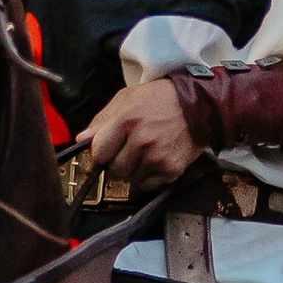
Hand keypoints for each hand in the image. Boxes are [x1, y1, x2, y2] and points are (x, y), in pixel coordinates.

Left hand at [76, 78, 198, 194]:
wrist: (199, 106)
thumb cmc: (160, 99)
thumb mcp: (127, 98)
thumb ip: (103, 119)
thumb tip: (82, 139)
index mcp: (127, 121)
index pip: (99, 153)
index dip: (102, 152)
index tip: (109, 148)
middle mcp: (142, 141)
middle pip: (114, 169)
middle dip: (117, 162)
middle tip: (129, 149)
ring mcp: (157, 158)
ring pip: (130, 178)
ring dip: (134, 169)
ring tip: (145, 152)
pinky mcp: (171, 170)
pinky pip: (147, 185)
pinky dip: (149, 176)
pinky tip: (156, 159)